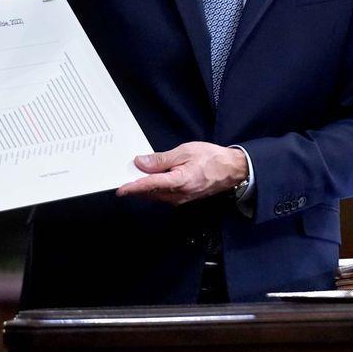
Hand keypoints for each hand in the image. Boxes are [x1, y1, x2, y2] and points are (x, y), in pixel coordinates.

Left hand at [117, 142, 247, 204]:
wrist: (231, 169)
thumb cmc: (211, 158)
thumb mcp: (185, 152)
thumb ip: (161, 160)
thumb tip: (142, 163)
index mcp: (178, 182)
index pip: (149, 186)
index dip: (133, 187)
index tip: (121, 190)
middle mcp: (178, 195)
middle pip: (150, 193)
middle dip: (136, 186)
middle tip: (126, 174)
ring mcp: (181, 199)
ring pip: (156, 195)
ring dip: (145, 187)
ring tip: (137, 174)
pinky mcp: (183, 199)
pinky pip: (163, 196)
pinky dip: (155, 188)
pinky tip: (153, 179)